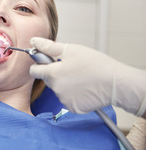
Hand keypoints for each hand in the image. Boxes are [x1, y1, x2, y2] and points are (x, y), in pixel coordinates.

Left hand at [29, 37, 145, 115]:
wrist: (116, 83)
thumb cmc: (95, 64)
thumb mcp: (70, 50)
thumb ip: (49, 47)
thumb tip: (33, 41)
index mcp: (52, 73)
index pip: (34, 71)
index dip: (39, 64)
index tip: (46, 61)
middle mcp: (55, 88)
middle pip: (47, 79)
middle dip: (54, 73)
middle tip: (70, 67)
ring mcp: (64, 100)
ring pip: (58, 89)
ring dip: (64, 84)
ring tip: (80, 77)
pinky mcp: (73, 108)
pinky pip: (67, 99)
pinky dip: (72, 94)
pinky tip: (83, 88)